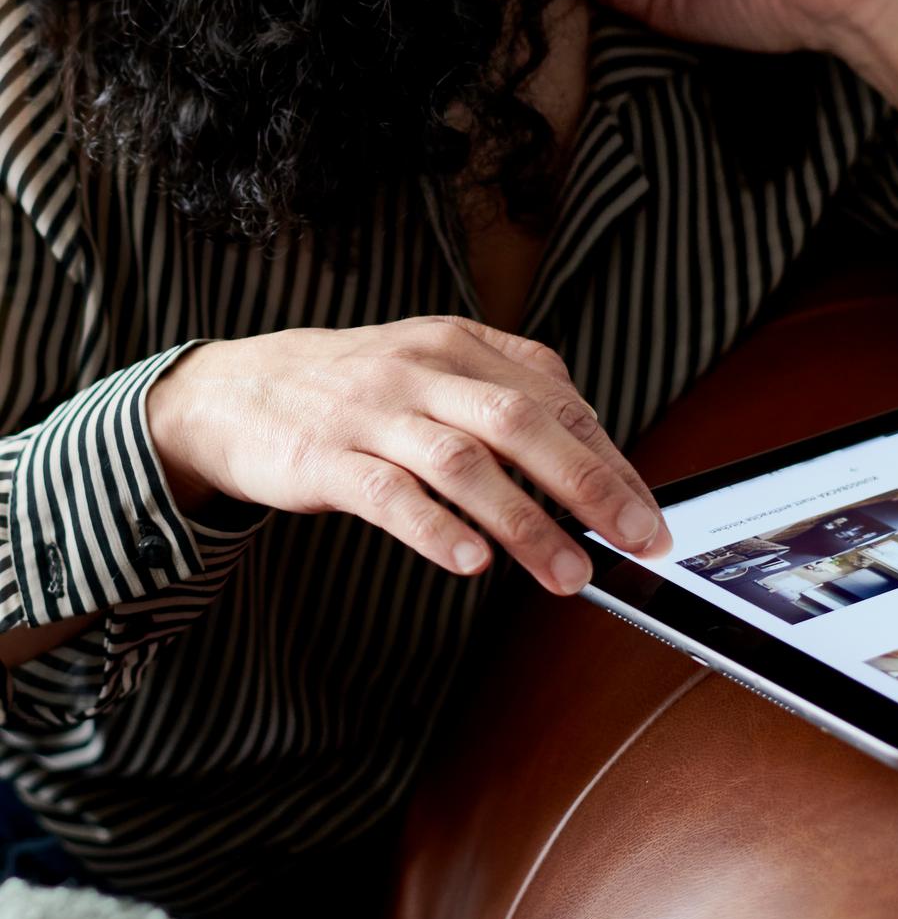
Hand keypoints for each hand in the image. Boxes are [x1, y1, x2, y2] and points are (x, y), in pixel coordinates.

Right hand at [145, 316, 672, 595]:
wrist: (230, 391)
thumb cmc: (351, 388)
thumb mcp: (431, 366)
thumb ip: (503, 394)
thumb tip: (591, 453)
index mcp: (459, 345)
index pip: (554, 397)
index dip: (607, 455)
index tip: (646, 510)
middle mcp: (422, 371)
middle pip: (521, 421)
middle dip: (588, 484)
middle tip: (634, 540)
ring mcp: (372, 414)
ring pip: (463, 463)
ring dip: (524, 522)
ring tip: (568, 574)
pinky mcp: (325, 459)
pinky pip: (388, 495)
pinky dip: (436, 530)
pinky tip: (472, 564)